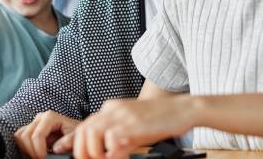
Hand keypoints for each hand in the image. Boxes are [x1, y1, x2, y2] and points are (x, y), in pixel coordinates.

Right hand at [14, 111, 79, 158]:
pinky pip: (20, 137)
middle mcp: (40, 117)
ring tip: (38, 155)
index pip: (37, 136)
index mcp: (50, 117)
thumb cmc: (75, 134)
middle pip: (25, 136)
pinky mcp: (31, 128)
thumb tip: (55, 148)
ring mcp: (34, 122)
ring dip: (26, 149)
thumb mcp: (76, 137)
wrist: (76, 132)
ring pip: (20, 136)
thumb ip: (68, 141)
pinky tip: (35, 152)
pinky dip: (24, 147)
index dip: (38, 150)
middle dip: (31, 151)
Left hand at [73, 97, 193, 158]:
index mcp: (111, 108)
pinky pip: (112, 138)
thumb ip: (117, 136)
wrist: (183, 109)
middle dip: (82, 151)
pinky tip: (121, 156)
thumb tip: (106, 154)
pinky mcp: (134, 123)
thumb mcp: (134, 126)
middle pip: (83, 130)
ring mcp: (123, 115)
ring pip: (93, 133)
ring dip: (95, 152)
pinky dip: (111, 151)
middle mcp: (113, 109)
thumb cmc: (159, 120)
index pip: (84, 126)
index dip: (79, 146)